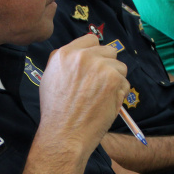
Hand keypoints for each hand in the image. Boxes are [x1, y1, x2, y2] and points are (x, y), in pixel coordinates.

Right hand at [39, 35, 128, 153]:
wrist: (64, 134)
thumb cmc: (56, 112)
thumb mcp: (49, 79)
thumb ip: (64, 62)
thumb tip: (79, 54)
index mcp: (64, 54)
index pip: (91, 39)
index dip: (95, 54)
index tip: (95, 67)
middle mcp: (82, 56)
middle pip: (109, 51)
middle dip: (108, 66)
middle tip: (99, 85)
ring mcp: (100, 66)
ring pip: (120, 66)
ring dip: (116, 80)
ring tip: (101, 97)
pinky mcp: (113, 79)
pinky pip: (125, 82)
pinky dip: (120, 94)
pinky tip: (106, 105)